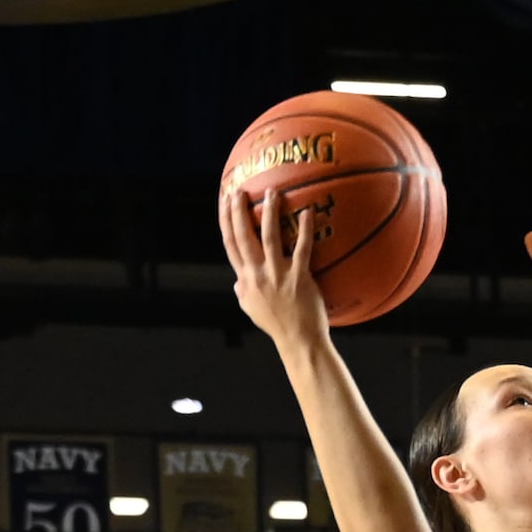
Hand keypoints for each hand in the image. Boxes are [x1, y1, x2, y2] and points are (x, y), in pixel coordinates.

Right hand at [221, 182, 331, 346]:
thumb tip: (235, 281)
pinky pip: (302, 249)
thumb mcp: (252, 309)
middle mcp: (257, 275)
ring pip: (269, 238)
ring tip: (272, 192)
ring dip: (269, 213)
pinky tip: (308, 212)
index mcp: (245, 280)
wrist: (298, 341)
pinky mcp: (299, 279)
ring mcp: (278, 276)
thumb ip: (242, 292)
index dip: (225, 221)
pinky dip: (304, 230)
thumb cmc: (277, 324)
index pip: (229, 244)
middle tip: (240, 190)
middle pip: (243, 237)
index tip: (224, 201)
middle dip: (238, 211)